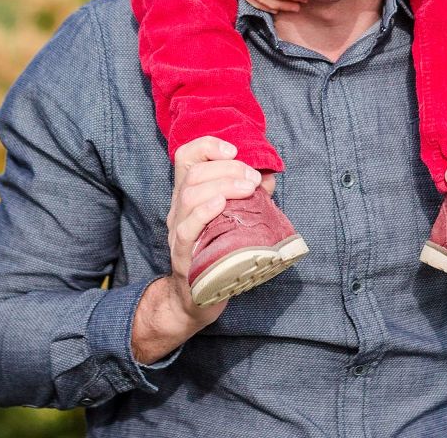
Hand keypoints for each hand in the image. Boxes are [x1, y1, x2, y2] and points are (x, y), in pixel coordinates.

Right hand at [132, 137, 273, 363]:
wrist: (198, 300)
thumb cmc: (219, 253)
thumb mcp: (235, 217)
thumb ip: (249, 195)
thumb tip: (268, 176)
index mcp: (189, 195)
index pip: (185, 157)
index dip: (207, 145)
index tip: (234, 150)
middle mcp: (178, 209)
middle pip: (193, 173)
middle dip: (228, 168)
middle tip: (254, 179)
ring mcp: (178, 232)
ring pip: (189, 194)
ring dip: (223, 184)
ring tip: (248, 189)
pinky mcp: (183, 255)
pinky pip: (187, 227)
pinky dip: (205, 211)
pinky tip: (222, 204)